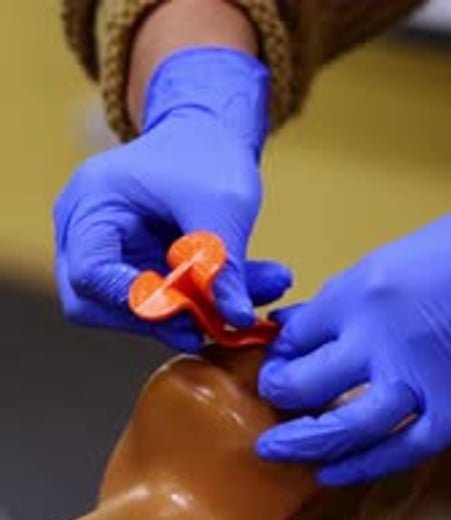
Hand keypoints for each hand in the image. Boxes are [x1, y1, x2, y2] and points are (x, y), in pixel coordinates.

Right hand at [54, 48, 290, 351]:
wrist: (206, 134)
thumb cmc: (208, 153)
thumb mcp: (223, 204)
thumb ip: (225, 264)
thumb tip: (239, 319)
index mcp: (91, 203)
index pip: (89, 274)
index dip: (131, 303)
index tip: (184, 315)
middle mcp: (83, 232)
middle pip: (92, 304)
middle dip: (152, 321)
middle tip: (206, 326)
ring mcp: (103, 254)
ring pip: (124, 314)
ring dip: (182, 320)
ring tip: (240, 311)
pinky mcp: (128, 270)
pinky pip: (152, 306)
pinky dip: (194, 310)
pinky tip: (239, 301)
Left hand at [257, 197, 450, 482]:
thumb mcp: (390, 261)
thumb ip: (339, 300)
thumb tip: (289, 324)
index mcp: (362, 293)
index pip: (296, 337)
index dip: (279, 354)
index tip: (278, 363)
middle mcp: (380, 339)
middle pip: (306, 383)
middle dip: (278, 395)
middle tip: (271, 400)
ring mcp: (419, 379)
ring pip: (345, 428)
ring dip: (303, 444)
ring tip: (274, 450)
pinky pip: (400, 451)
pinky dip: (361, 467)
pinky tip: (330, 473)